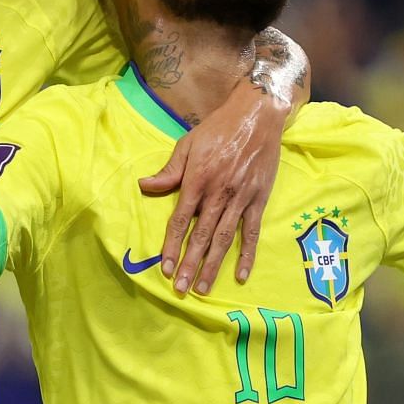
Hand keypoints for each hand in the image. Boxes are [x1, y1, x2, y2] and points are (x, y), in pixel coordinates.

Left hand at [138, 88, 285, 294]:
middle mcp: (218, 193)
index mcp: (197, 180)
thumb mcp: (188, 144)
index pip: (181, 220)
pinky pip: (252, 232)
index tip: (165, 268)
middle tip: (181, 288)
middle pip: (201, 236)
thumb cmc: (219, 129)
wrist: (257, 115)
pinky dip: (247, 255)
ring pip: (224, 239)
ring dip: (213, 265)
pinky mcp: (259, 199)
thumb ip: (170, 170)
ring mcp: (240, 198)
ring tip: (203, 288)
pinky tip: (241, 275)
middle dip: (190, 264)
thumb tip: (145, 185)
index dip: (172, 246)